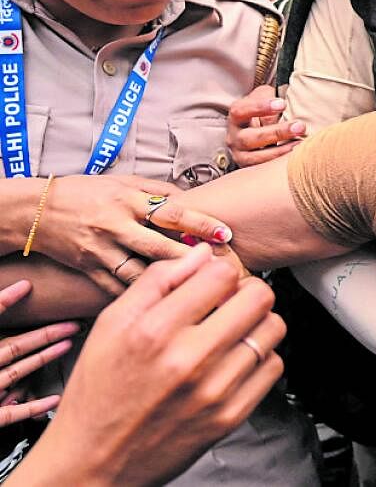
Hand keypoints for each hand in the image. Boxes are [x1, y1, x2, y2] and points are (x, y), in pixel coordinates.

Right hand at [8, 245, 284, 486]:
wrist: (94, 460)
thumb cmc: (101, 389)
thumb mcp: (111, 324)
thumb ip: (157, 281)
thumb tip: (202, 253)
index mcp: (154, 331)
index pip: (222, 274)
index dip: (220, 272)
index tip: (213, 284)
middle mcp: (188, 360)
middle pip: (259, 297)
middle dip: (247, 292)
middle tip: (230, 303)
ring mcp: (214, 391)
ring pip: (272, 330)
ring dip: (257, 324)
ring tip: (233, 332)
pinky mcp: (230, 417)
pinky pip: (273, 367)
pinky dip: (260, 358)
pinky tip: (234, 361)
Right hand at [33, 175, 232, 295]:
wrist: (37, 210)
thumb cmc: (86, 192)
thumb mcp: (124, 182)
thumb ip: (159, 191)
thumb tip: (194, 201)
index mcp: (128, 200)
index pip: (172, 212)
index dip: (201, 223)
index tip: (225, 234)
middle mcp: (115, 226)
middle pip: (159, 247)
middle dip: (192, 260)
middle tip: (221, 270)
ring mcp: (100, 251)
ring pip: (139, 272)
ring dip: (169, 283)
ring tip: (199, 291)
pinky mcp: (89, 269)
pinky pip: (118, 287)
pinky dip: (141, 296)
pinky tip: (164, 304)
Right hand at [226, 85, 305, 166]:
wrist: (256, 129)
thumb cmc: (264, 111)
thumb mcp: (265, 98)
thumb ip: (271, 99)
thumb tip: (283, 107)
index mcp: (236, 117)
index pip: (241, 111)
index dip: (260, 107)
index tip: (282, 104)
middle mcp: (234, 137)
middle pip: (250, 138)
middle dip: (277, 133)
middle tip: (299, 127)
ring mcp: (240, 155)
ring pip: (255, 157)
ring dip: (280, 151)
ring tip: (300, 144)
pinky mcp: (250, 168)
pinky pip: (263, 169)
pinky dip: (279, 163)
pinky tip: (295, 156)